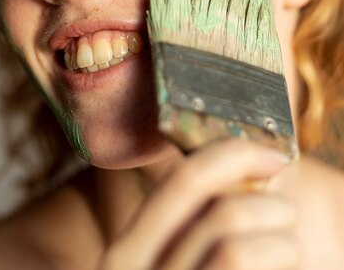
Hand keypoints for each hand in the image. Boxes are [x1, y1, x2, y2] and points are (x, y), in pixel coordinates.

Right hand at [98, 139, 297, 269]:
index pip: (181, 181)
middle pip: (214, 207)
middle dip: (263, 198)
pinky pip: (240, 263)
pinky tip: (283, 264)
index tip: (271, 153)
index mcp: (125, 254)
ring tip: (287, 246)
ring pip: (236, 246)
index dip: (233, 155)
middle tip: (285, 207)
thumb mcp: (158, 266)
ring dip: (280, 239)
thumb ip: (184, 230)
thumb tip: (243, 176)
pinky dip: (278, 256)